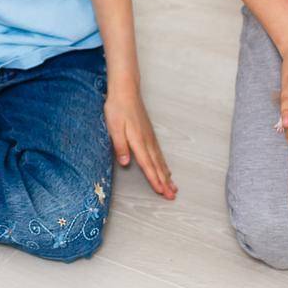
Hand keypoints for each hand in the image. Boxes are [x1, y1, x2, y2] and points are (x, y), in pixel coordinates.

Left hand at [104, 79, 175, 198]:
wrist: (126, 91)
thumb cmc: (117, 108)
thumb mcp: (114, 127)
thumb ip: (120, 145)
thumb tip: (125, 163)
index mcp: (138, 141)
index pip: (147, 164)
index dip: (154, 179)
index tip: (161, 191)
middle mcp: (147, 141)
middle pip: (157, 165)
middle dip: (165, 182)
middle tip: (173, 196)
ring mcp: (150, 138)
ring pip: (160, 161)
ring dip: (167, 175)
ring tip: (174, 188)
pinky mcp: (149, 134)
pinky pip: (159, 154)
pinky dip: (164, 164)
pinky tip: (166, 170)